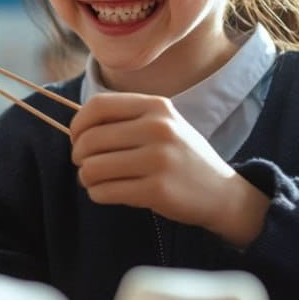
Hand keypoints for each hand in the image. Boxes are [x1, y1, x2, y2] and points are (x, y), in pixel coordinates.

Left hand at [70, 93, 266, 245]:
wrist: (222, 193)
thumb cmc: (180, 157)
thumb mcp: (162, 125)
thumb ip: (125, 119)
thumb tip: (76, 129)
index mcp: (156, 106)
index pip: (97, 106)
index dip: (78, 124)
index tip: (77, 138)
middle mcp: (158, 129)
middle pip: (90, 139)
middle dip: (79, 155)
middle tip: (85, 165)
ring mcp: (158, 160)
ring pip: (92, 167)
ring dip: (86, 177)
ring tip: (96, 180)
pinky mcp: (157, 190)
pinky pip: (104, 191)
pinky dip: (97, 194)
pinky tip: (106, 192)